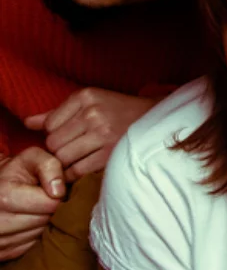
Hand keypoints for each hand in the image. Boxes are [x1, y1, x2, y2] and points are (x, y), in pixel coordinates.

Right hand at [0, 147, 63, 260]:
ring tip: (35, 209)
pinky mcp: (1, 252)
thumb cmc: (17, 171)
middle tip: (44, 199)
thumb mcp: (33, 158)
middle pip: (46, 221)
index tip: (53, 190)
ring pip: (39, 235)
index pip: (50, 204)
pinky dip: (34, 235)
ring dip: (43, 223)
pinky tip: (29, 221)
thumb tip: (58, 192)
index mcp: (4, 196)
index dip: (58, 195)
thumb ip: (50, 166)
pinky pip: (30, 246)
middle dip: (51, 210)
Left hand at [24, 88, 156, 181]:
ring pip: (63, 158)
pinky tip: (86, 166)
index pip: (49, 125)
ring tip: (80, 158)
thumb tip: (28, 122)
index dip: (55, 134)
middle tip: (74, 150)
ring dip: (68, 163)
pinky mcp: (110, 153)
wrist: (156, 118)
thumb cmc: (119, 111)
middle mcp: (93, 113)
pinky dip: (77, 173)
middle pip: (54, 143)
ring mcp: (103, 133)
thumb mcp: (90, 102)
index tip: (69, 137)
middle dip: (60, 151)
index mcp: (85, 96)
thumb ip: (57, 113)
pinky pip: (78, 170)